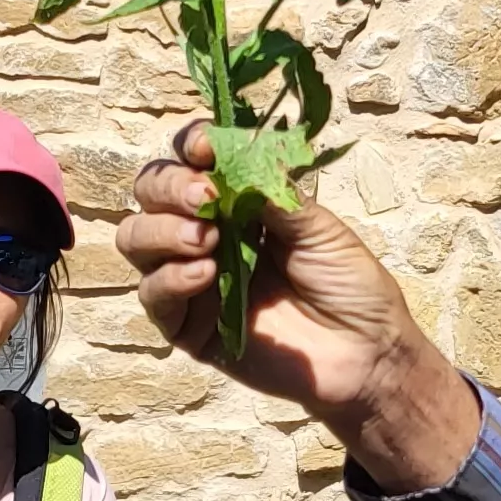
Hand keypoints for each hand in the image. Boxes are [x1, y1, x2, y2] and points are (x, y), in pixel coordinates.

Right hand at [116, 121, 481, 488]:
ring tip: (207, 240)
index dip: (190, 145)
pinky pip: (154, 296)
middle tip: (205, 198)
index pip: (190, 160)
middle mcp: (204, 233)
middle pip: (150, 192)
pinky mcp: (187, 327)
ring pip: (136, 239)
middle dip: (169, 186)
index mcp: (237, 201)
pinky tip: (207, 274)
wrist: (365, 354)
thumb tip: (234, 158)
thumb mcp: (320, 228)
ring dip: (162, 230)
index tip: (206, 149)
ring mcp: (191, 279)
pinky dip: (172, 279)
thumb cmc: (349, 285)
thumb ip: (274, 193)